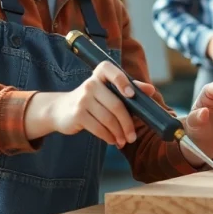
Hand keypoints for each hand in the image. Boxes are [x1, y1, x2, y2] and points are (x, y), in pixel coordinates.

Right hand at [26, 61, 155, 148]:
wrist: (61, 109)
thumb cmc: (92, 100)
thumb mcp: (108, 90)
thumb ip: (129, 88)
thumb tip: (151, 90)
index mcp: (101, 74)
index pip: (113, 72)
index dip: (123, 82)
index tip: (132, 95)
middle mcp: (91, 84)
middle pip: (116, 105)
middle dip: (127, 124)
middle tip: (132, 137)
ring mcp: (83, 99)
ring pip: (108, 119)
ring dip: (119, 133)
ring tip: (123, 141)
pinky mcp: (77, 114)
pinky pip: (98, 128)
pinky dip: (108, 137)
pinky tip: (113, 141)